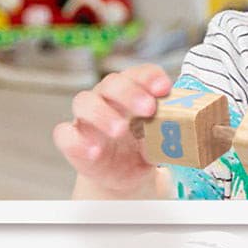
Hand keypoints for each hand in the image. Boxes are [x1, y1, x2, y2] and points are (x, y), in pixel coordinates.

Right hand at [52, 64, 172, 195]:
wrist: (126, 174)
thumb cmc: (145, 145)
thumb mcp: (162, 137)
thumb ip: (169, 129)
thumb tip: (182, 128)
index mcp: (132, 89)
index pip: (138, 73)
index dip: (151, 77)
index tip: (165, 88)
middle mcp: (107, 97)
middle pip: (111, 83)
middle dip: (130, 93)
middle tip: (149, 108)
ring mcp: (87, 118)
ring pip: (84, 101)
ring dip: (103, 113)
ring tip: (121, 129)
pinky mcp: (73, 140)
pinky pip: (65, 134)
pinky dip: (77, 141)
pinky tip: (96, 151)